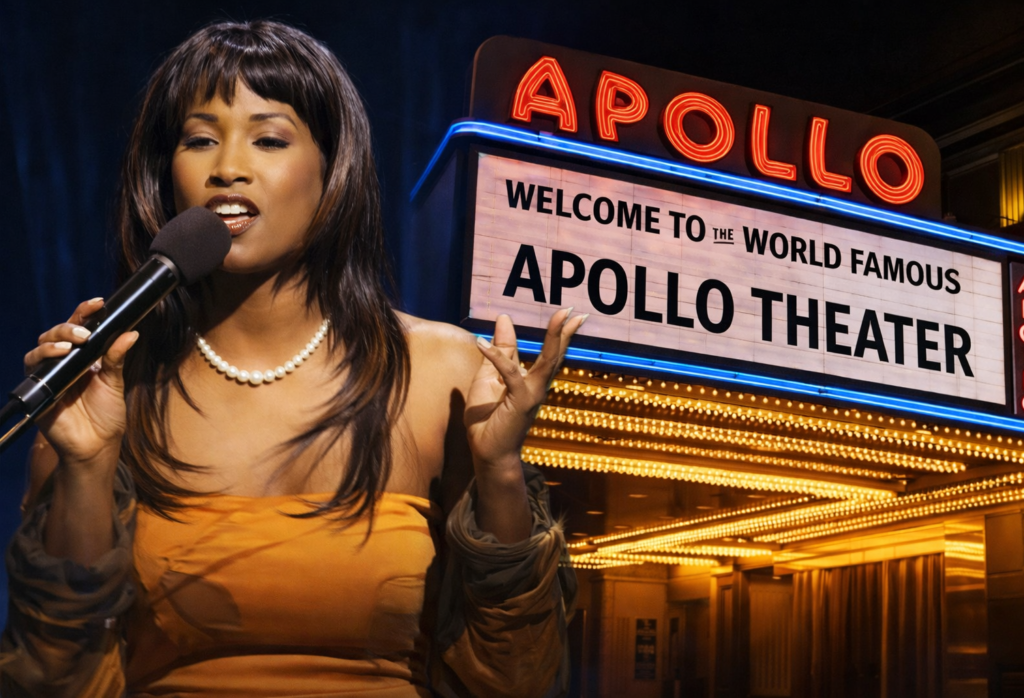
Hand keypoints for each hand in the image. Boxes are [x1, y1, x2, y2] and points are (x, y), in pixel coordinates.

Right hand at [25, 298, 138, 472]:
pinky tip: (59, 353)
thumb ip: (117, 358)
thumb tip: (131, 332)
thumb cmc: (107, 416)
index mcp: (85, 357)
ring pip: (42, 345)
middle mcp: (65, 362)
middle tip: (85, 331)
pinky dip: (44, 356)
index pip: (81, 327)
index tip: (100, 302)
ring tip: (73, 342)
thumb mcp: (115, 383)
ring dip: (55, 338)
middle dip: (70, 325)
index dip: (86, 312)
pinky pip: (33, 366)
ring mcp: (50, 374)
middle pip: (58, 332)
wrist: (96, 445)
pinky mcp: (38, 387)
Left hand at [465, 308, 585, 474]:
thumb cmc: (488, 418)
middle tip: (575, 311)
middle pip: (556, 354)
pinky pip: (510, 374)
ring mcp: (532, 394)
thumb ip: (500, 350)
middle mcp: (537, 386)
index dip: (560, 333)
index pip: (550, 353)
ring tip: (560, 317)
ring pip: (547, 361)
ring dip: (554, 338)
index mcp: (531, 380)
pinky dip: (496, 357)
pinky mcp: (520, 402)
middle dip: (566, 332)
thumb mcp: (489, 376)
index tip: (570, 313)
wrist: (486, 452)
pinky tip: (482, 343)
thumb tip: (504, 319)